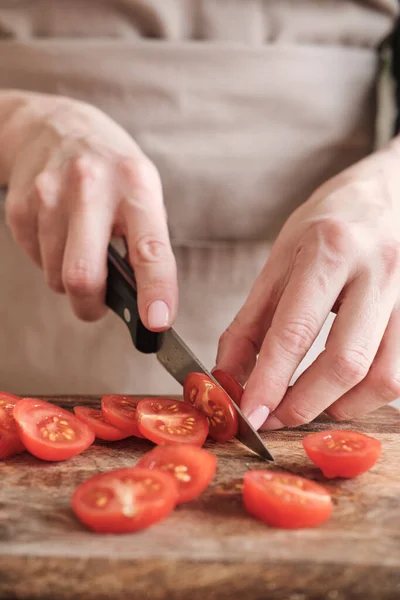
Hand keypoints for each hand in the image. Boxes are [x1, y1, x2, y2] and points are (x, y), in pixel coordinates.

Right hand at [5, 96, 176, 326]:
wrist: (54, 126)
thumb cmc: (111, 171)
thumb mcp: (142, 192)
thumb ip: (146, 243)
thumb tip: (144, 302)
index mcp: (135, 185)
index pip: (149, 249)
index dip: (155, 290)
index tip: (157, 321)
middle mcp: (90, 187)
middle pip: (84, 276)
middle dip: (91, 306)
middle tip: (99, 305)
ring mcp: (49, 194)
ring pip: (56, 277)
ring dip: (70, 280)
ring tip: (80, 248)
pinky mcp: (19, 205)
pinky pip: (36, 260)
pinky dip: (50, 260)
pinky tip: (59, 232)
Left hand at [216, 143, 399, 428]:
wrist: (390, 190)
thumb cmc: (331, 221)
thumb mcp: (281, 257)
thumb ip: (252, 320)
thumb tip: (228, 375)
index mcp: (330, 250)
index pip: (295, 331)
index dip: (269, 381)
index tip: (250, 414)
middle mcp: (378, 271)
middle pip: (345, 363)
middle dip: (305, 404)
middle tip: (275, 418)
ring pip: (384, 377)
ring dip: (341, 406)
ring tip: (309, 405)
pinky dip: (369, 394)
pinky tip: (343, 389)